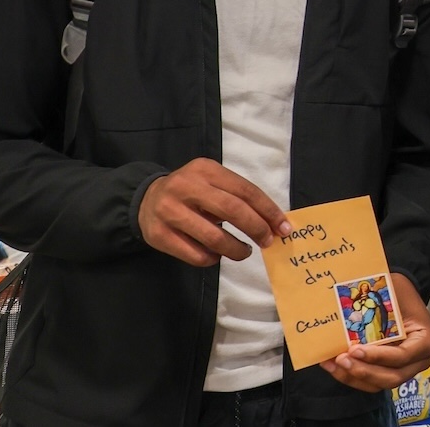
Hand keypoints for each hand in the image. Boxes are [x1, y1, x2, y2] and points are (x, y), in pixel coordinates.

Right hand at [137, 158, 290, 265]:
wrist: (145, 199)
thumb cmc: (191, 192)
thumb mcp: (212, 182)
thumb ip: (238, 197)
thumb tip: (274, 222)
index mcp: (205, 170)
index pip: (246, 191)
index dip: (268, 211)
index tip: (284, 227)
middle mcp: (186, 187)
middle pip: (232, 210)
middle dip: (257, 228)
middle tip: (268, 241)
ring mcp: (169, 212)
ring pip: (214, 237)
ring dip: (236, 249)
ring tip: (244, 251)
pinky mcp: (158, 235)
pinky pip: (195, 254)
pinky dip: (213, 259)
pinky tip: (217, 255)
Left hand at [320, 275, 429, 390]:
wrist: (400, 295)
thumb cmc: (399, 293)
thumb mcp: (394, 292)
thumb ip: (378, 305)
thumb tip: (350, 309)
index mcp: (426, 340)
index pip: (402, 356)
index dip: (378, 357)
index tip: (354, 350)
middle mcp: (419, 360)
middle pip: (392, 377)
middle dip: (364, 371)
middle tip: (341, 359)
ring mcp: (404, 369)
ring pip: (378, 384)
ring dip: (353, 377)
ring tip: (332, 364)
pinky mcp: (387, 371)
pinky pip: (369, 381)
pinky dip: (350, 376)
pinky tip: (331, 365)